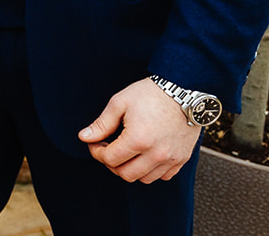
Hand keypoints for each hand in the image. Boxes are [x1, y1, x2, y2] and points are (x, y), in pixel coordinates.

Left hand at [78, 78, 202, 182]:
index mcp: (138, 140)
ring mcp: (172, 158)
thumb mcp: (119, 103)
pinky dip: (151, 170)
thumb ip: (101, 124)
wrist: (184, 90)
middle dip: (111, 163)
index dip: (96, 152)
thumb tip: (84, 137)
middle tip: (108, 148)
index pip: (110, 159)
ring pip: (144, 179)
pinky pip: (163, 176)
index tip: (94, 142)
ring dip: (130, 169)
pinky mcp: (182, 159)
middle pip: (125, 174)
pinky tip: (144, 155)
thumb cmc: (151, 94)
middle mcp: (156, 154)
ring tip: (125, 152)